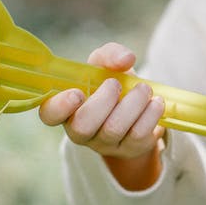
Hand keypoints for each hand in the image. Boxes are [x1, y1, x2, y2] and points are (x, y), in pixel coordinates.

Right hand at [38, 43, 165, 188]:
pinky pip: (138, 135)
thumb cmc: (110, 83)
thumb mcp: (105, 65)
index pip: (49, 114)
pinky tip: (156, 102)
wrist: (137, 107)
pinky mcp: (129, 149)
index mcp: (66, 107)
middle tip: (115, 84)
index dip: (60, 106)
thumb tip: (125, 59)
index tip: (78, 92)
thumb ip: (109, 55)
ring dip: (132, 103)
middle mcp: (80, 130)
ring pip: (113, 129)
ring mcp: (104, 143)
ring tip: (144, 88)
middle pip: (82, 126)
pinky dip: (150, 114)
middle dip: (102, 101)